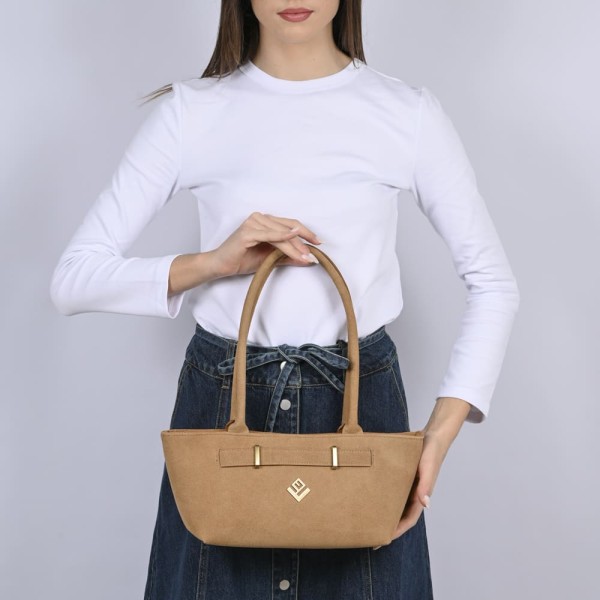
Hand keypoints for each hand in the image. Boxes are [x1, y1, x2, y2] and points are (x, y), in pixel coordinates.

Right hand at [211, 212, 321, 277]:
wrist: (221, 265)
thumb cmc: (242, 259)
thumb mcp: (270, 259)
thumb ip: (287, 257)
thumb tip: (308, 259)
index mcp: (265, 221)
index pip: (290, 224)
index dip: (306, 233)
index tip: (318, 243)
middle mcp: (260, 218)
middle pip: (288, 227)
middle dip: (303, 242)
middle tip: (314, 254)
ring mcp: (253, 223)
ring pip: (281, 234)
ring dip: (295, 246)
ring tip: (305, 257)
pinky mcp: (248, 232)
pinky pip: (269, 235)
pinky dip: (282, 237)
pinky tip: (292, 239)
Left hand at [372, 396, 470, 549]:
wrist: (432, 437)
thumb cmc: (431, 452)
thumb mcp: (428, 467)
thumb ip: (426, 485)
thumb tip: (425, 504)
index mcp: (421, 496)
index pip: (408, 520)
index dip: (396, 530)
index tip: (384, 540)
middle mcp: (414, 494)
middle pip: (400, 515)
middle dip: (387, 526)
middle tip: (370, 534)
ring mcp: (408, 487)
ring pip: (395, 504)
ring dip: (385, 513)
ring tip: (369, 520)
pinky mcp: (403, 477)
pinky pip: (392, 491)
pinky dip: (384, 497)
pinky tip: (372, 497)